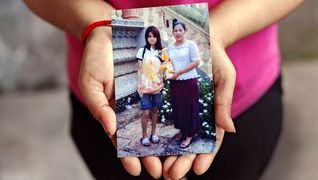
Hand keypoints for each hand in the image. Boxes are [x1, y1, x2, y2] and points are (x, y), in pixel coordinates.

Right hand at [78, 27, 161, 178]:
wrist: (109, 34)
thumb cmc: (95, 61)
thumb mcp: (90, 85)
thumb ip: (98, 108)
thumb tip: (110, 128)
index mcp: (112, 113)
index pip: (120, 140)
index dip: (127, 156)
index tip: (137, 170)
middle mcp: (128, 109)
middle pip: (139, 137)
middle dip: (149, 155)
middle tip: (160, 171)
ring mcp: (141, 98)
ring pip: (152, 124)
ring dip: (161, 142)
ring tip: (171, 159)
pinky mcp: (152, 85)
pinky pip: (160, 103)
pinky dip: (167, 117)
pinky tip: (176, 130)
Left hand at [163, 39, 235, 178]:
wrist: (201, 39)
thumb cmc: (217, 58)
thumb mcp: (225, 77)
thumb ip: (225, 102)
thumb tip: (229, 129)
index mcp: (212, 113)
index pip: (210, 140)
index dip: (205, 156)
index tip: (198, 169)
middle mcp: (196, 114)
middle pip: (190, 143)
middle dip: (181, 160)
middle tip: (172, 175)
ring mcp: (181, 108)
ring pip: (174, 136)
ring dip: (168, 154)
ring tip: (160, 169)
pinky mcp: (167, 98)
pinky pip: (161, 117)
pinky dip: (157, 134)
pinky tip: (150, 146)